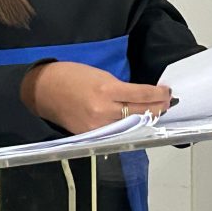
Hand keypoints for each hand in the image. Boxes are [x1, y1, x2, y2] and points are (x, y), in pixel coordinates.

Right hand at [20, 61, 171, 133]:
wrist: (43, 90)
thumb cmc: (70, 75)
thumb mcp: (99, 75)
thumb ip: (119, 88)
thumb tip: (138, 96)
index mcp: (106, 90)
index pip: (141, 95)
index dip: (157, 95)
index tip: (167, 92)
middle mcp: (104, 110)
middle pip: (140, 113)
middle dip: (157, 108)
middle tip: (168, 103)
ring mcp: (98, 126)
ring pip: (130, 126)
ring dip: (146, 119)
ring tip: (157, 113)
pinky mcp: (91, 135)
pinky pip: (115, 132)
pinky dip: (128, 127)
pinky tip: (136, 123)